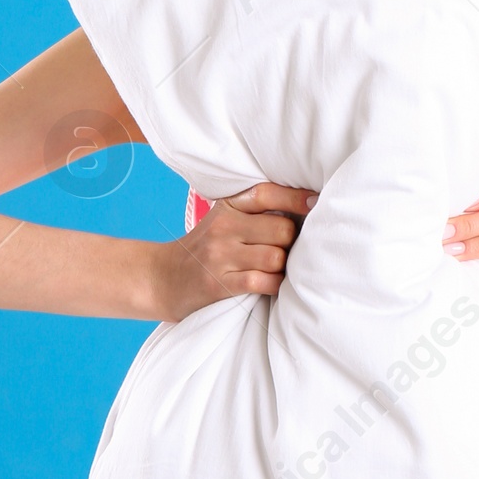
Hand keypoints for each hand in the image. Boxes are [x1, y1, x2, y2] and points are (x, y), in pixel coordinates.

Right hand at [148, 183, 315, 323]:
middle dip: (290, 243)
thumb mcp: (223, 219)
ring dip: (283, 267)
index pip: (268, 194)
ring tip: (275, 268)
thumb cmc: (204, 248)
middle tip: (284, 250)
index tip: (316, 202)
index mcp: (227, 206)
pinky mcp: (219, 284)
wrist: (163, 278)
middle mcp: (223, 227)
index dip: (296, 198)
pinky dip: (273, 284)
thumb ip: (255, 212)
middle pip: (282, 230)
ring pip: (276, 258)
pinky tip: (268, 283)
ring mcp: (220, 256)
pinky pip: (263, 282)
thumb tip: (306, 209)